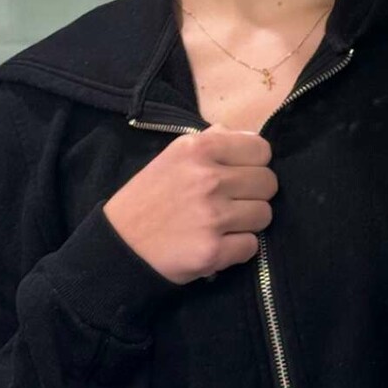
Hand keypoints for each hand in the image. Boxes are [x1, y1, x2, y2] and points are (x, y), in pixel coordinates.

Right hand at [104, 128, 278, 284]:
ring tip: (224, 224)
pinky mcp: (213, 251)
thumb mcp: (173, 155)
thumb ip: (211, 141)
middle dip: (255, 194)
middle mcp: (209, 178)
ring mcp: (212, 216)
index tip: (241, 174)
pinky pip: (252, 246)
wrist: (118, 245)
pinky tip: (218, 243)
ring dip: (248, 222)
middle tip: (233, 202)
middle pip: (268, 183)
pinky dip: (238, 248)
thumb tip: (246, 135)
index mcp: (199, 148)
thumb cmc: (148, 197)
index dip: (255, 164)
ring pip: (264, 215)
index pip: (262, 149)